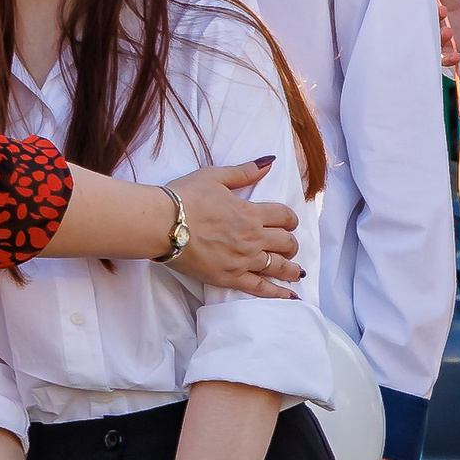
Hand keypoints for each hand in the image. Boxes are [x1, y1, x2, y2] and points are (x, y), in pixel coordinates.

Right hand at [168, 161, 300, 298]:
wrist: (161, 224)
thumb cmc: (185, 197)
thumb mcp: (215, 176)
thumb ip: (244, 172)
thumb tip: (269, 163)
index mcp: (250, 213)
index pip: (284, 216)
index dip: (290, 219)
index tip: (289, 223)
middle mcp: (252, 238)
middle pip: (286, 243)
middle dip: (291, 244)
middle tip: (289, 245)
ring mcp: (242, 260)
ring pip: (278, 267)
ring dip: (291, 269)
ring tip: (297, 272)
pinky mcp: (229, 278)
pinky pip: (260, 288)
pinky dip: (277, 293)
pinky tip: (290, 296)